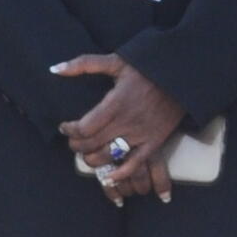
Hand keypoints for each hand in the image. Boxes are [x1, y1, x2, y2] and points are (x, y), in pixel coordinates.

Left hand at [55, 53, 184, 202]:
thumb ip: (84, 64)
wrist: (182, 76)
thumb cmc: (146, 66)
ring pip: (108, 156)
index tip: (65, 126)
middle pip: (92, 143)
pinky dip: (120, 173)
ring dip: (92, 158)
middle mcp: (126, 121)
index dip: (70, 130)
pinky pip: (135, 164)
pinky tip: (108, 175)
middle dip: (77, 145)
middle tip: (73, 141)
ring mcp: (141, 134)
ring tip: (87, 152)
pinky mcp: (154, 142)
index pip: (84, 127)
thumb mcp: (115, 60)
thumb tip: (55, 68)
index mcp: (115, 102)